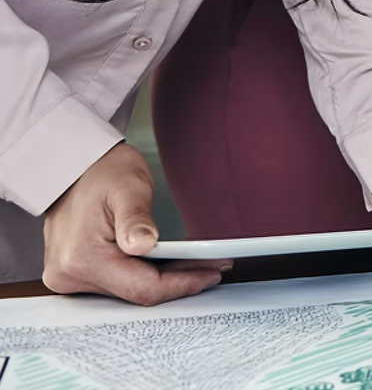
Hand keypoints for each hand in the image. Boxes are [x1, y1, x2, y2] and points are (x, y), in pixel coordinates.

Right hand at [41, 143, 230, 304]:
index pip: (143, 288)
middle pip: (137, 292)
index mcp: (82, 258)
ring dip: (162, 279)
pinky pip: (118, 283)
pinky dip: (144, 274)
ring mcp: (69, 278)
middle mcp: (70, 275)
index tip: (212, 273)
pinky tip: (166, 263)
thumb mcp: (128, 187)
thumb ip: (136, 218)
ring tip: (193, 263)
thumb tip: (144, 245)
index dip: (182, 284)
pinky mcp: (74, 275)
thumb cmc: (101, 173)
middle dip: (178, 281)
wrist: (72, 168)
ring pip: (129, 290)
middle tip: (211, 266)